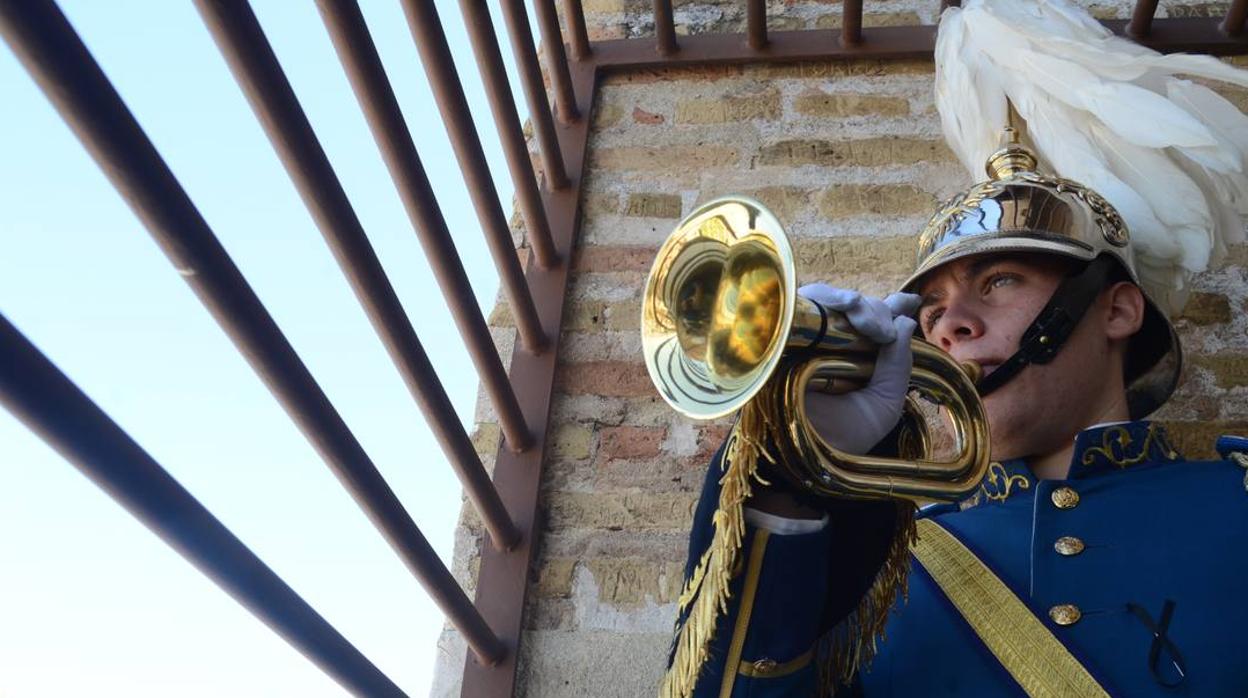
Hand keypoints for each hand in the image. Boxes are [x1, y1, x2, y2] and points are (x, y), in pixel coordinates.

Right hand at [797, 285, 920, 454]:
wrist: (803, 455)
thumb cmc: (843, 438)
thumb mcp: (884, 404)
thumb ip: (898, 366)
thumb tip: (906, 320)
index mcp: (853, 359)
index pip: (872, 322)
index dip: (892, 307)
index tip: (910, 302)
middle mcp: (827, 343)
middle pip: (853, 307)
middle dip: (876, 311)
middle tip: (884, 332)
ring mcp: (802, 337)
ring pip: (829, 299)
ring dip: (856, 304)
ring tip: (869, 323)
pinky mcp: (778, 333)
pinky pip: (801, 302)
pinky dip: (828, 298)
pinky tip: (847, 306)